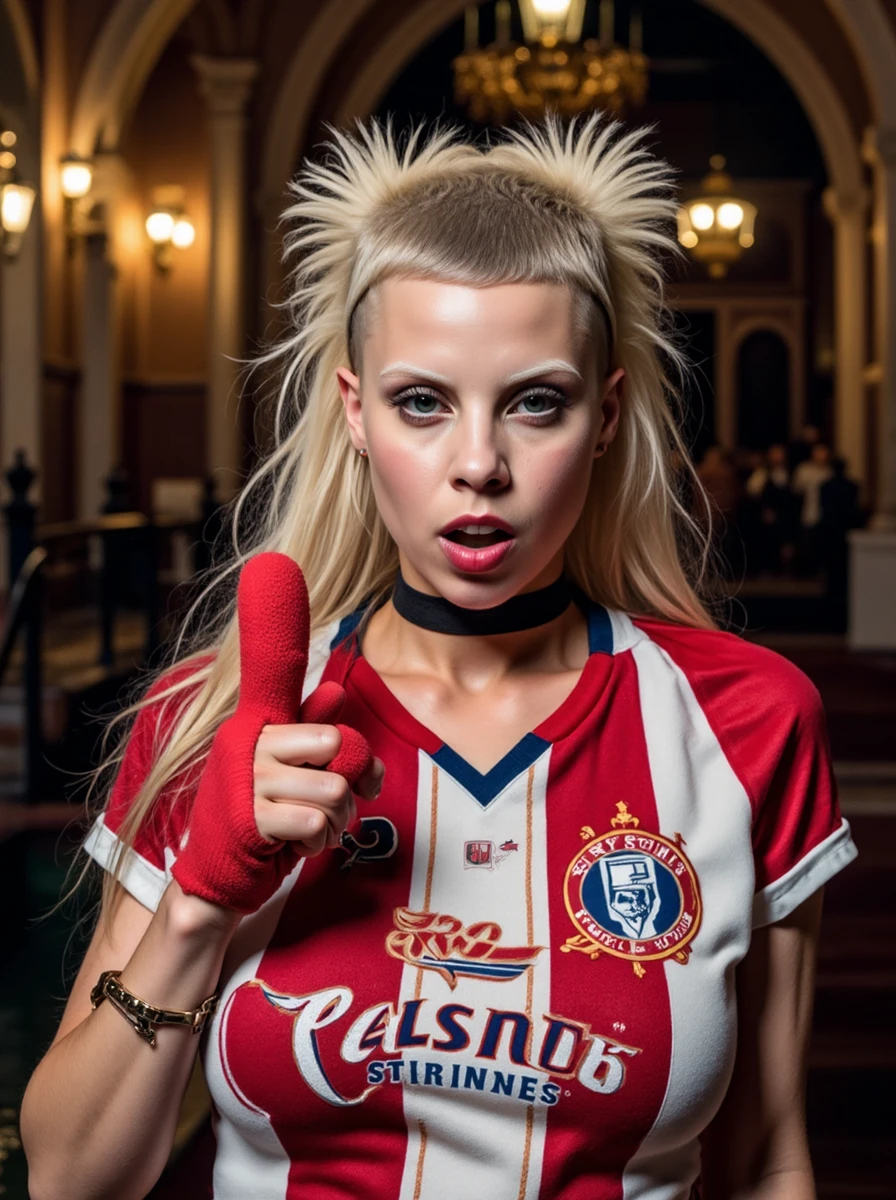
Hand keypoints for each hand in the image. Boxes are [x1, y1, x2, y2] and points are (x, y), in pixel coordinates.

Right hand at [170, 553, 380, 913]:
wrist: (217, 878)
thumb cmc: (266, 819)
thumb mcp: (297, 775)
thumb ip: (319, 735)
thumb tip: (334, 690)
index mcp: (261, 718)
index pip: (273, 665)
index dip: (273, 617)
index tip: (272, 563)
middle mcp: (249, 736)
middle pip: (338, 743)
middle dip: (347, 784)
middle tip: (324, 804)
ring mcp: (246, 775)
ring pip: (335, 790)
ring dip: (335, 822)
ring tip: (306, 827)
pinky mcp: (247, 815)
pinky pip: (317, 822)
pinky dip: (317, 842)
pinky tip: (291, 845)